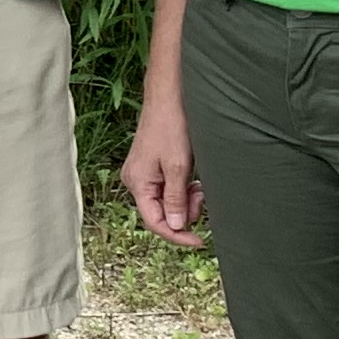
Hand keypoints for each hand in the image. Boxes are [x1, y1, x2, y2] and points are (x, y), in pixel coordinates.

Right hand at [120, 102, 205, 247]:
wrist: (169, 98)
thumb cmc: (171, 127)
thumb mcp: (178, 167)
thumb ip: (176, 199)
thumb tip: (176, 226)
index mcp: (137, 183)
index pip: (155, 222)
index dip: (178, 235)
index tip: (200, 241)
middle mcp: (136, 181)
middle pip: (161, 212)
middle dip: (184, 212)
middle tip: (202, 199)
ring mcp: (143, 173)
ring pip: (167, 201)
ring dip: (186, 200)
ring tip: (199, 186)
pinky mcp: (152, 167)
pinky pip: (168, 188)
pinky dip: (183, 189)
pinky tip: (193, 179)